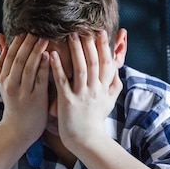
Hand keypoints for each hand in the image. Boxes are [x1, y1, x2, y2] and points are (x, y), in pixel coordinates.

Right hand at [0, 33, 50, 144]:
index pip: (9, 55)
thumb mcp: (4, 82)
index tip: (26, 28)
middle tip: (38, 28)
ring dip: (36, 51)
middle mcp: (12, 84)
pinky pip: (40, 80)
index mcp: (4, 79)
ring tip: (45, 37)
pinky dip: (44, 67)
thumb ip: (2, 61)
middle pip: (19, 59)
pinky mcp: (35, 99)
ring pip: (29, 68)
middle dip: (28, 43)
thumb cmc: (14, 103)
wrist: (18, 130)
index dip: (17, 41)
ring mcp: (23, 92)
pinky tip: (50, 56)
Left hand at [50, 30, 122, 150]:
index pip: (106, 63)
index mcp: (104, 88)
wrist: (87, 141)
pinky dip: (57, 67)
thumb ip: (114, 83)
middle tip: (84, 28)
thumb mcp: (110, 101)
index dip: (104, 46)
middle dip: (90, 44)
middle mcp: (95, 89)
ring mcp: (82, 95)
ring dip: (76, 50)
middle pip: (94, 62)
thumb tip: (118, 67)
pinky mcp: (68, 102)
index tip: (100, 31)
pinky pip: (62, 81)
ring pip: (80, 68)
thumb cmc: (95, 119)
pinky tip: (51, 55)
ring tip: (70, 35)